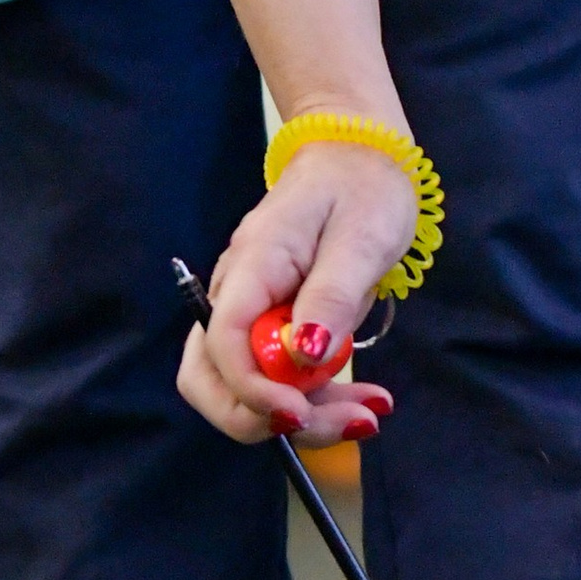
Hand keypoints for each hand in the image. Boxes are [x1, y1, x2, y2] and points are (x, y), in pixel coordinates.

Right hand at [177, 134, 416, 447]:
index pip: (222, 341)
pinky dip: (315, 398)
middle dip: (265, 417)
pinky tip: (362, 401)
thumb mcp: (362, 239)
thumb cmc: (363, 187)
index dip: (252, 389)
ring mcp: (252, 309)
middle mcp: (239, 291)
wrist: (359, 156)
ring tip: (366, 414)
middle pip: (214, 377)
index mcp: (254, 264)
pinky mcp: (273, 322)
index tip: (299, 412)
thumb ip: (331, 296)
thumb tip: (304, 355)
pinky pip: (279, 375)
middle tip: (340, 424)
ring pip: (246, 386)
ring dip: (300, 415)